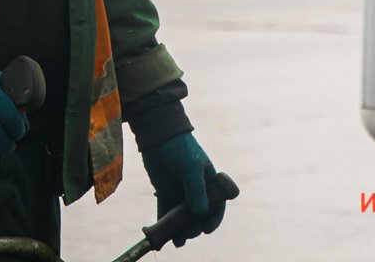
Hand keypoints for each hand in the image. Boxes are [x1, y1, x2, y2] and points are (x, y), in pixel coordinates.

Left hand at [140, 132, 225, 246]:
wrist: (156, 134)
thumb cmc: (178, 146)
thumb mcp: (190, 165)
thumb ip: (195, 188)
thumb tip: (199, 213)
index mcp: (210, 181)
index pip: (218, 205)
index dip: (214, 219)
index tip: (206, 228)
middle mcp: (198, 189)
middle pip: (200, 215)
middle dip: (194, 227)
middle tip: (187, 234)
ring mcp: (181, 192)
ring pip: (183, 217)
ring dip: (180, 230)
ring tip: (176, 241)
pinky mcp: (166, 192)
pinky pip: (167, 212)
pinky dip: (165, 224)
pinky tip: (162, 234)